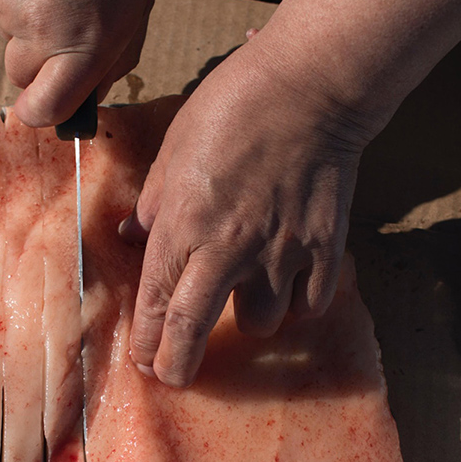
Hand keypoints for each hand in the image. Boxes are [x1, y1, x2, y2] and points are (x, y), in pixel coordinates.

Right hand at [0, 0, 161, 125]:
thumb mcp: (136, 7)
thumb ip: (112, 59)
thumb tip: (86, 98)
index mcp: (83, 45)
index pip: (43, 110)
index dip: (45, 112)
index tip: (51, 107)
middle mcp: (38, 29)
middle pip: (20, 76)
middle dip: (40, 64)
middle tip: (66, 28)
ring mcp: (5, 1)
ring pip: (8, 35)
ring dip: (29, 22)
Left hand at [122, 32, 380, 387]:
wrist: (310, 86)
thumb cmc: (233, 106)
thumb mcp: (174, 149)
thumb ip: (154, 202)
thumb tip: (135, 236)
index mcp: (183, 224)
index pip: (156, 303)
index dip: (147, 342)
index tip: (144, 361)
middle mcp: (228, 250)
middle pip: (195, 330)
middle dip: (179, 363)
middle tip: (176, 375)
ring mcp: (281, 254)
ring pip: (262, 322)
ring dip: (249, 318)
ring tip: (246, 300)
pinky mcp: (325, 249)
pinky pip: (309, 303)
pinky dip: (298, 302)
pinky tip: (291, 285)